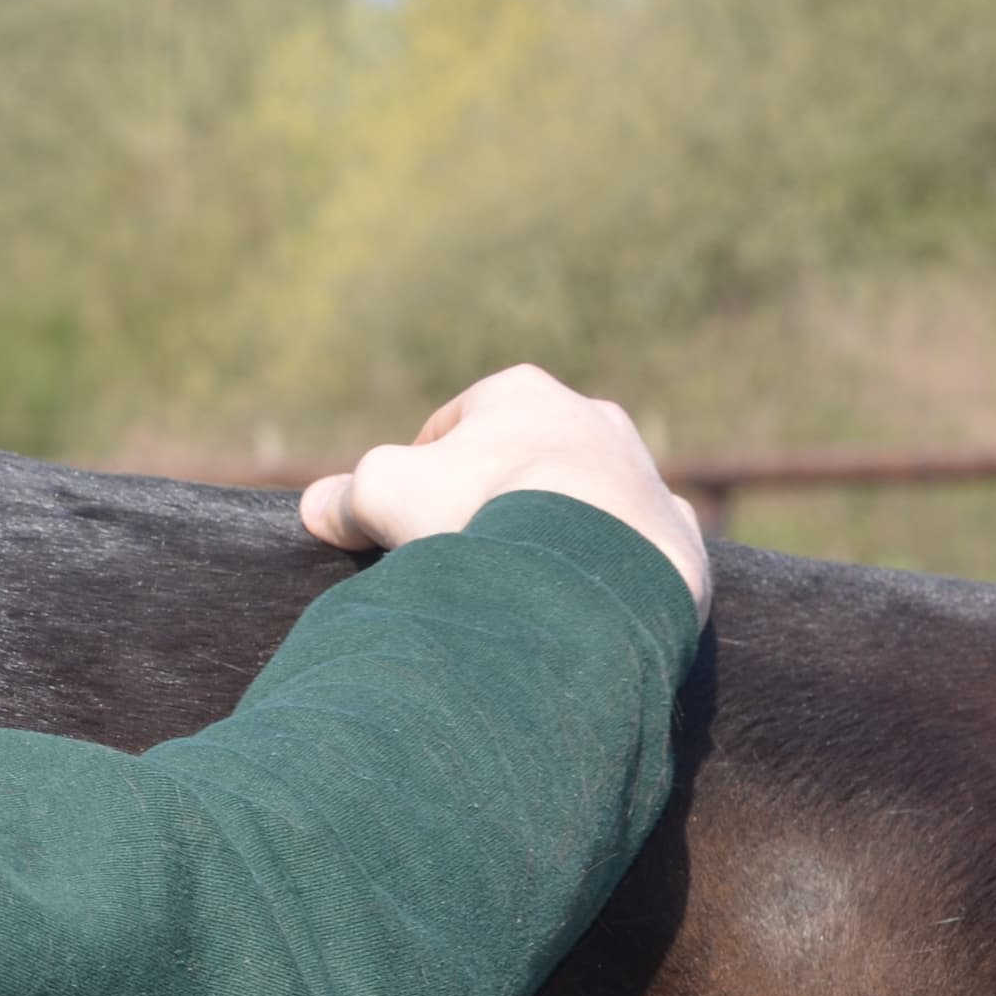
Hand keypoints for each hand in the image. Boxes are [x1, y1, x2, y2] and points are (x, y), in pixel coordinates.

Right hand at [298, 365, 711, 620]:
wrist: (591, 572)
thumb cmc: (481, 514)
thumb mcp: (383, 493)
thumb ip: (346, 494)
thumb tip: (318, 509)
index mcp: (519, 391)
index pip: (452, 426)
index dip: (419, 472)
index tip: (405, 518)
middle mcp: (591, 417)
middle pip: (522, 459)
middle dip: (491, 497)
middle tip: (461, 553)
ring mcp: (642, 474)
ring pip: (583, 501)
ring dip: (552, 531)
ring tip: (518, 586)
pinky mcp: (677, 533)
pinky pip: (630, 551)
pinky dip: (604, 572)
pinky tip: (578, 604)